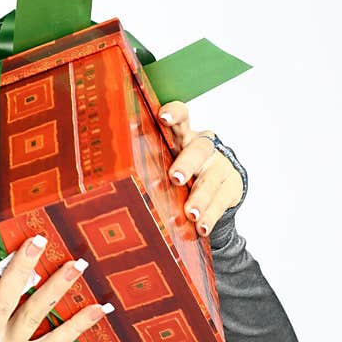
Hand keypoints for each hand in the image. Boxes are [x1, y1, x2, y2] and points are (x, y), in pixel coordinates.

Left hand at [158, 101, 245, 236]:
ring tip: (191, 213)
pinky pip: (221, 201)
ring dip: (200, 197)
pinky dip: (210, 216)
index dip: (174, 114)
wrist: (215, 184)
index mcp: (182, 136)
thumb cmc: (179, 169)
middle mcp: (202, 148)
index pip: (182, 118)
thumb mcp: (164, 160)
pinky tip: (202, 227)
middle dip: (186, 163)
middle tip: (175, 178)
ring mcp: (219, 166)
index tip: (163, 117)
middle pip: (198, 150)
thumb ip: (147, 161)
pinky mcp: (231, 186)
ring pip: (210, 179)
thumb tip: (111, 173)